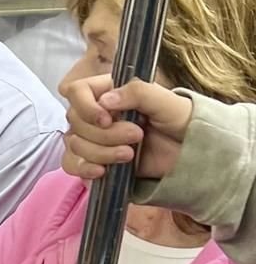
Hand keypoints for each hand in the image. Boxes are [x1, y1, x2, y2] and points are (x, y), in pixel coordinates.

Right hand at [61, 75, 191, 180]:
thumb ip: (137, 93)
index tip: (106, 119)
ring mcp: (91, 139)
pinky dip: (84, 169)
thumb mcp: (166, 101)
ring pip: (75, 145)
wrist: (190, 153)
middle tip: (138, 136)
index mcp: (106, 92)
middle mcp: (93, 114)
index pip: (76, 91)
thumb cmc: (179, 120)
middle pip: (76, 122)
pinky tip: (102, 172)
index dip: (85, 106)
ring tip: (130, 155)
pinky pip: (72, 165)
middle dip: (105, 134)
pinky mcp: (93, 161)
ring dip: (101, 153)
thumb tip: (105, 101)